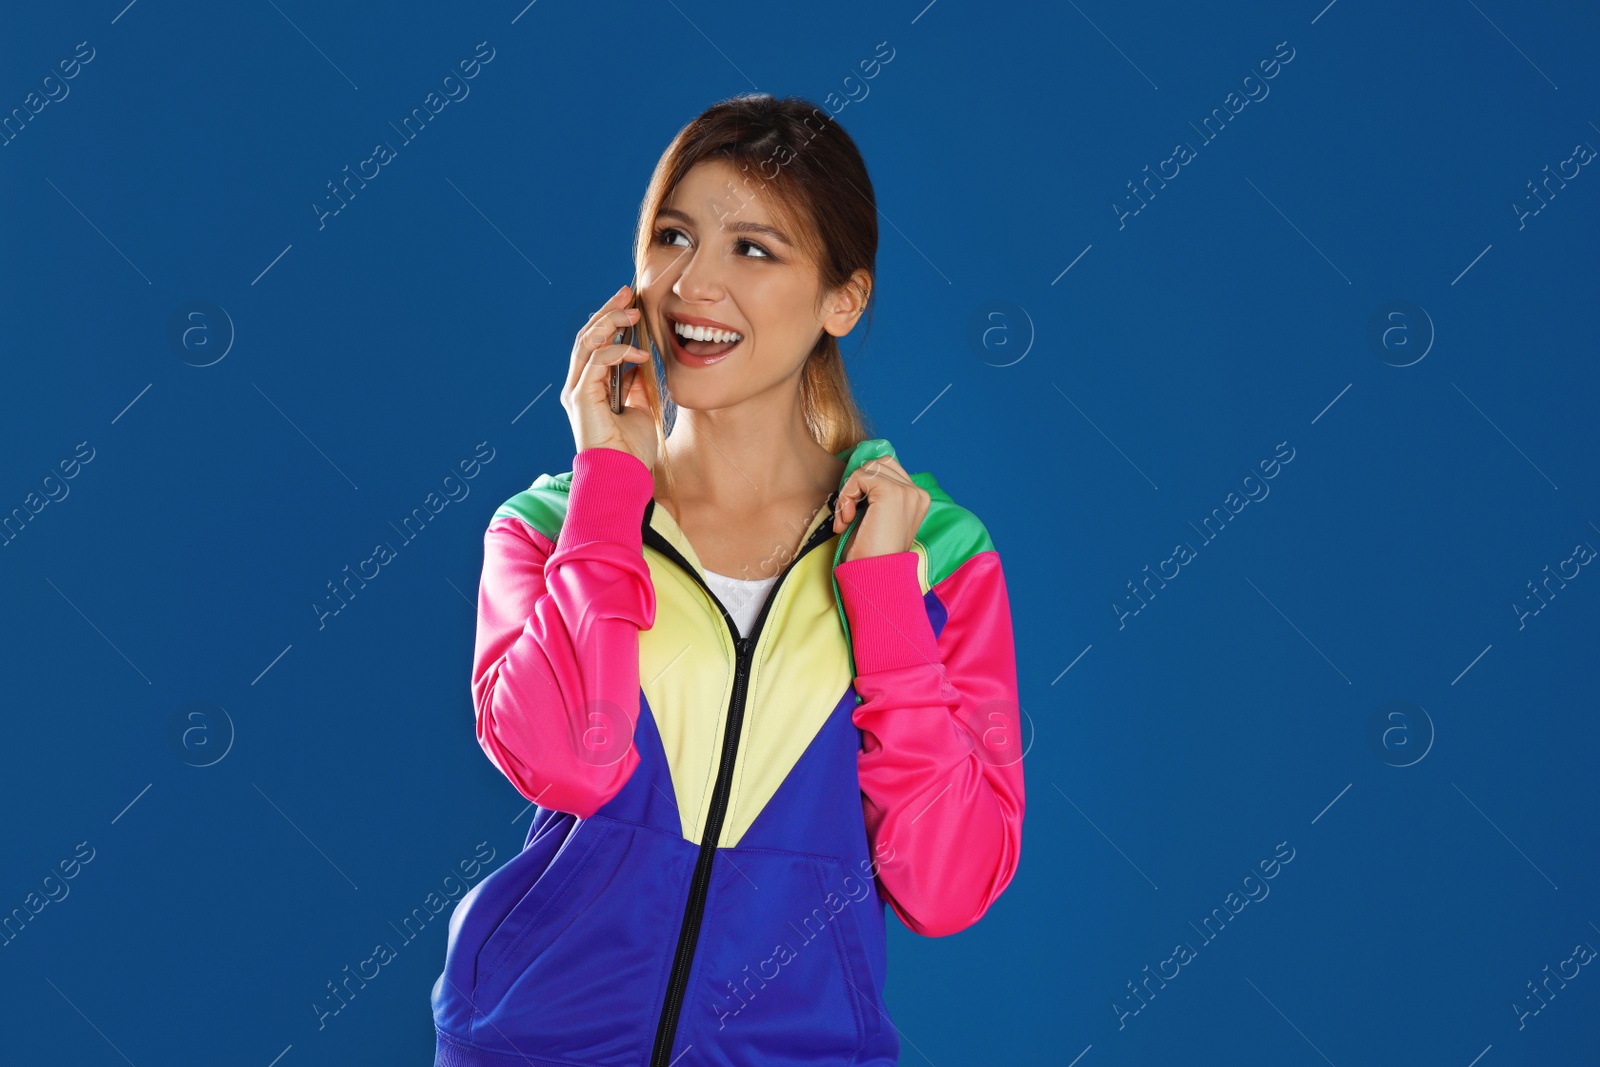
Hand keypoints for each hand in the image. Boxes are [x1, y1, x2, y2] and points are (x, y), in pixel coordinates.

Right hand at [560, 282, 658, 468]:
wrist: (625, 477)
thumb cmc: (631, 451)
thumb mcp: (638, 408)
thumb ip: (634, 384)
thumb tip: (639, 361)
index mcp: (590, 388)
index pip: (594, 343)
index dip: (609, 318)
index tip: (630, 300)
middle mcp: (578, 386)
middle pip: (587, 336)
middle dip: (607, 310)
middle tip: (628, 292)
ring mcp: (577, 391)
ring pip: (587, 343)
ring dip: (610, 322)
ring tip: (633, 312)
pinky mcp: (581, 398)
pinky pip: (597, 362)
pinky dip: (618, 351)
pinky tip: (639, 353)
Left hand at [832, 456, 929, 562]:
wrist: (875, 577)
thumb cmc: (871, 553)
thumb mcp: (877, 518)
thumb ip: (876, 495)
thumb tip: (858, 473)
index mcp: (918, 499)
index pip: (887, 470)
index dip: (864, 487)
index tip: (855, 516)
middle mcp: (918, 493)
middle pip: (879, 464)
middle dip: (858, 486)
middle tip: (848, 516)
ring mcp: (907, 491)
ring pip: (868, 468)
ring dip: (849, 492)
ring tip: (847, 519)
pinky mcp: (892, 492)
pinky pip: (859, 476)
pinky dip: (846, 497)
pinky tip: (848, 520)